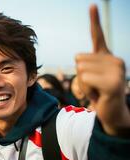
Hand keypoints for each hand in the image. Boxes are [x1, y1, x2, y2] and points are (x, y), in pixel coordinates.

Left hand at [75, 4, 129, 134]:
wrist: (111, 112)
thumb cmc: (97, 93)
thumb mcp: (88, 77)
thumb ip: (85, 64)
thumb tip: (78, 58)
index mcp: (106, 56)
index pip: (97, 36)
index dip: (94, 20)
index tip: (92, 5)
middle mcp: (114, 59)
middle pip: (78, 59)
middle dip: (80, 76)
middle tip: (94, 86)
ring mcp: (117, 70)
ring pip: (80, 70)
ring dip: (83, 84)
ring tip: (96, 90)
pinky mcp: (114, 82)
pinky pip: (86, 79)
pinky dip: (87, 90)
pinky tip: (99, 95)